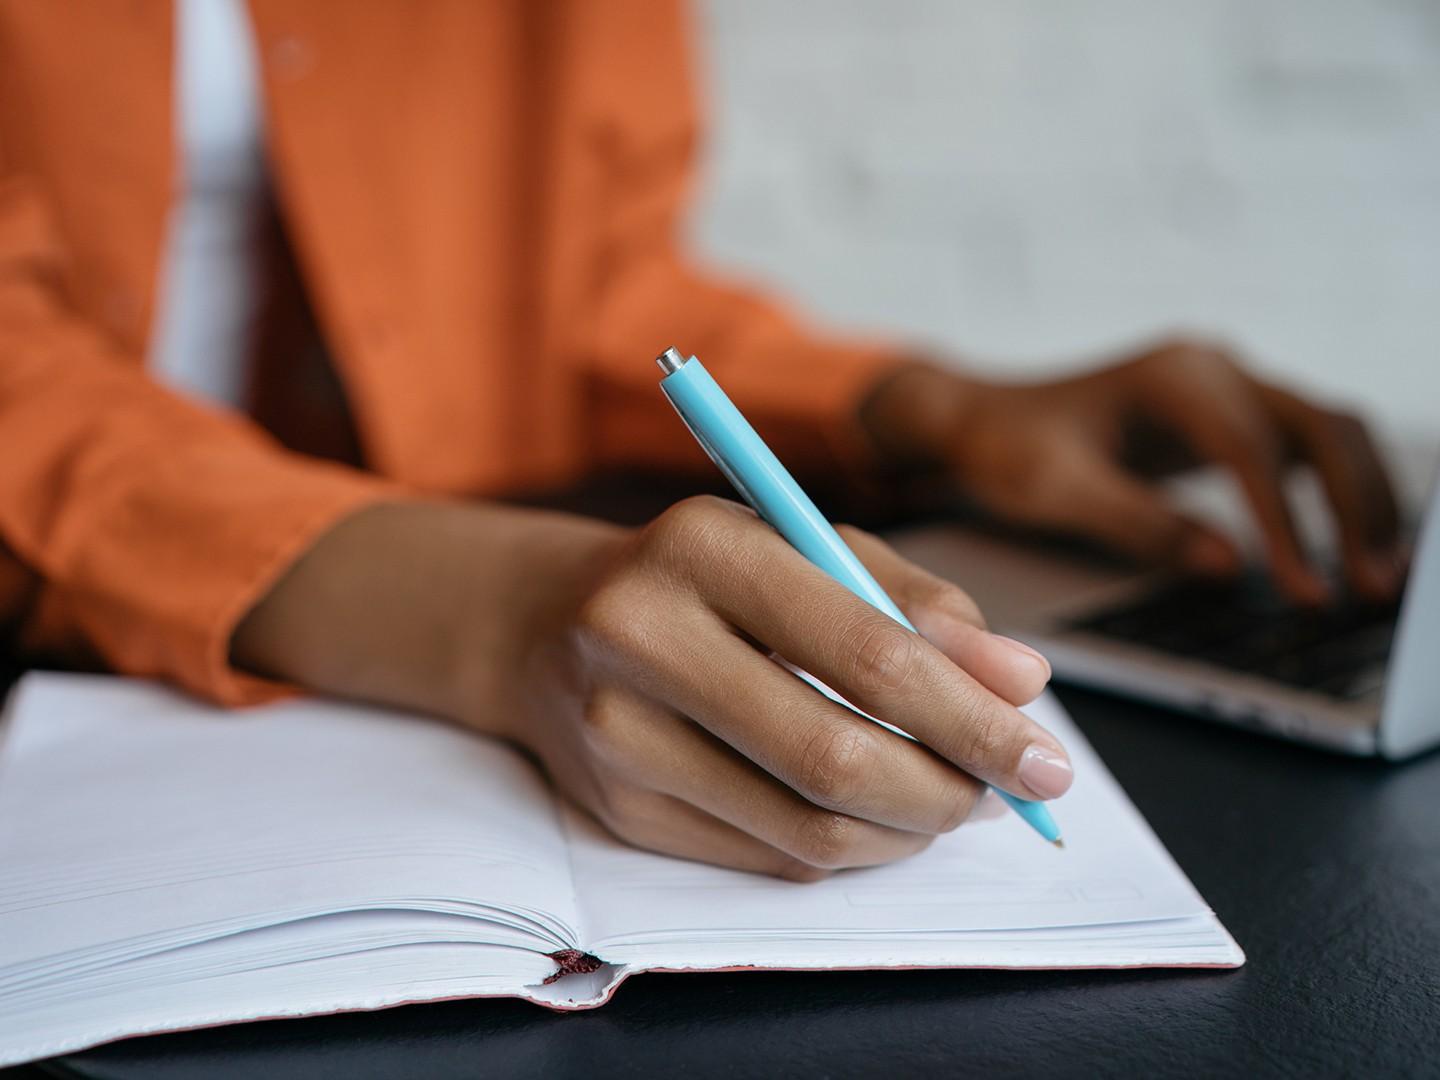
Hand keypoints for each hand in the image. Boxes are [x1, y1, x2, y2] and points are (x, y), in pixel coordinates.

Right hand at [234, 498, 1067, 880]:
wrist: (545, 621)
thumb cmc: (703, 573)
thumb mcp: (806, 544)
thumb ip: (917, 601)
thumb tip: (1021, 683)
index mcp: (703, 546)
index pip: (864, 650)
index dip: (971, 716)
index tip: (1045, 754)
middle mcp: (641, 638)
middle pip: (833, 756)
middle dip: (951, 790)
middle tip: (1011, 794)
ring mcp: (616, 735)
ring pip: (804, 826)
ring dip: (908, 830)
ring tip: (952, 800)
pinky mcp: (616, 810)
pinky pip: (767, 856)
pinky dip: (848, 847)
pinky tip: (877, 816)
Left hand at [861, 338, 1402, 602]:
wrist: (981, 420)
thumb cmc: (1007, 447)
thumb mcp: (1056, 491)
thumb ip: (1138, 523)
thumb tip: (1228, 564)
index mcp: (1173, 376)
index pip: (1253, 448)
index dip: (1289, 521)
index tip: (1306, 587)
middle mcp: (1213, 368)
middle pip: (1322, 426)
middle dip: (1357, 506)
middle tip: (1374, 587)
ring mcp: (1227, 387)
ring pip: (1329, 431)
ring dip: (1362, 500)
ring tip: (1377, 576)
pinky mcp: (1229, 417)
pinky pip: (1306, 448)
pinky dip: (1337, 495)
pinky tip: (1350, 549)